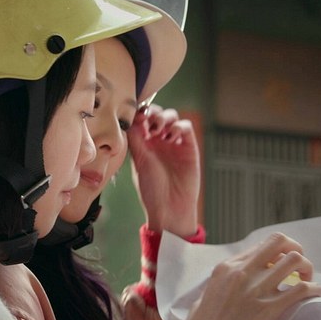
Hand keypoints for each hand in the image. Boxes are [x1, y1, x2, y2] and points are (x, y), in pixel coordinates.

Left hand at [128, 105, 199, 236]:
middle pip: (157, 114)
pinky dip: (179, 126)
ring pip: (172, 116)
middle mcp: (158, 140)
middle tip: (148, 121)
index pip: (142, 119)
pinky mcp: (189, 146)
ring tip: (159, 130)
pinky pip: (186, 126)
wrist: (170, 207)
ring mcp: (174, 142)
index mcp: (143, 143)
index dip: (139, 113)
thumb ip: (136, 139)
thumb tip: (131, 117)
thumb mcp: (139, 161)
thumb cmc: (151, 188)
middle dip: (153, 112)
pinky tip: (171, 137)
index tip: (136, 114)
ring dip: (165, 117)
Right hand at [171, 233, 320, 319]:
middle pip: (279, 241)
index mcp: (226, 268)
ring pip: (294, 260)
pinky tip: (313, 295)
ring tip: (306, 279)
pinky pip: (301, 289)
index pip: (260, 246)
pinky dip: (313, 290)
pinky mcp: (270, 308)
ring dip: (305, 268)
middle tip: (298, 266)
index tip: (280, 265)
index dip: (276, 253)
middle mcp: (242, 272)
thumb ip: (220, 286)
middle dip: (294, 250)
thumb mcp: (204, 296)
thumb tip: (229, 286)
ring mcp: (257, 288)